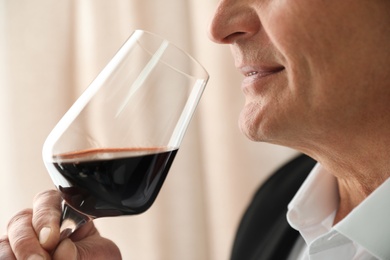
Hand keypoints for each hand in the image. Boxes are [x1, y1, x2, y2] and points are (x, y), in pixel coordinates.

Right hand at [1, 190, 120, 258]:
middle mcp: (40, 221)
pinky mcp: (12, 255)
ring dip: (16, 255)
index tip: (50, 239)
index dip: (46, 218)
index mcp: (65, 209)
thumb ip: (82, 252)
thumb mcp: (98, 253)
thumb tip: (62, 250)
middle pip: (21, 220)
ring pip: (6, 241)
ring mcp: (23, 239)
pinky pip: (3, 254)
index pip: (48, 201)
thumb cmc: (97, 257)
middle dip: (27, 243)